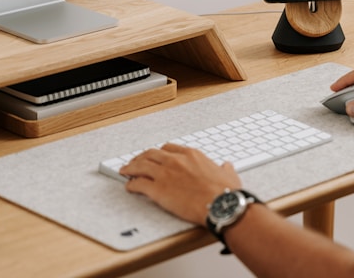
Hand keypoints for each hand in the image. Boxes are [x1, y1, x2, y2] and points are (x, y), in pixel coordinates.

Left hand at [120, 144, 241, 225]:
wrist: (220, 204)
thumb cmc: (224, 192)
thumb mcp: (229, 175)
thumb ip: (225, 169)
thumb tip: (226, 166)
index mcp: (191, 155)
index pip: (169, 148)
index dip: (159, 152)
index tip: (156, 156)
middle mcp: (176, 161)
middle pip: (151, 154)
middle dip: (141, 157)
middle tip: (136, 161)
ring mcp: (165, 174)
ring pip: (141, 166)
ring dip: (131, 168)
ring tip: (125, 171)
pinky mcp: (158, 190)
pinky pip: (138, 184)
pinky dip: (131, 185)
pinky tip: (129, 187)